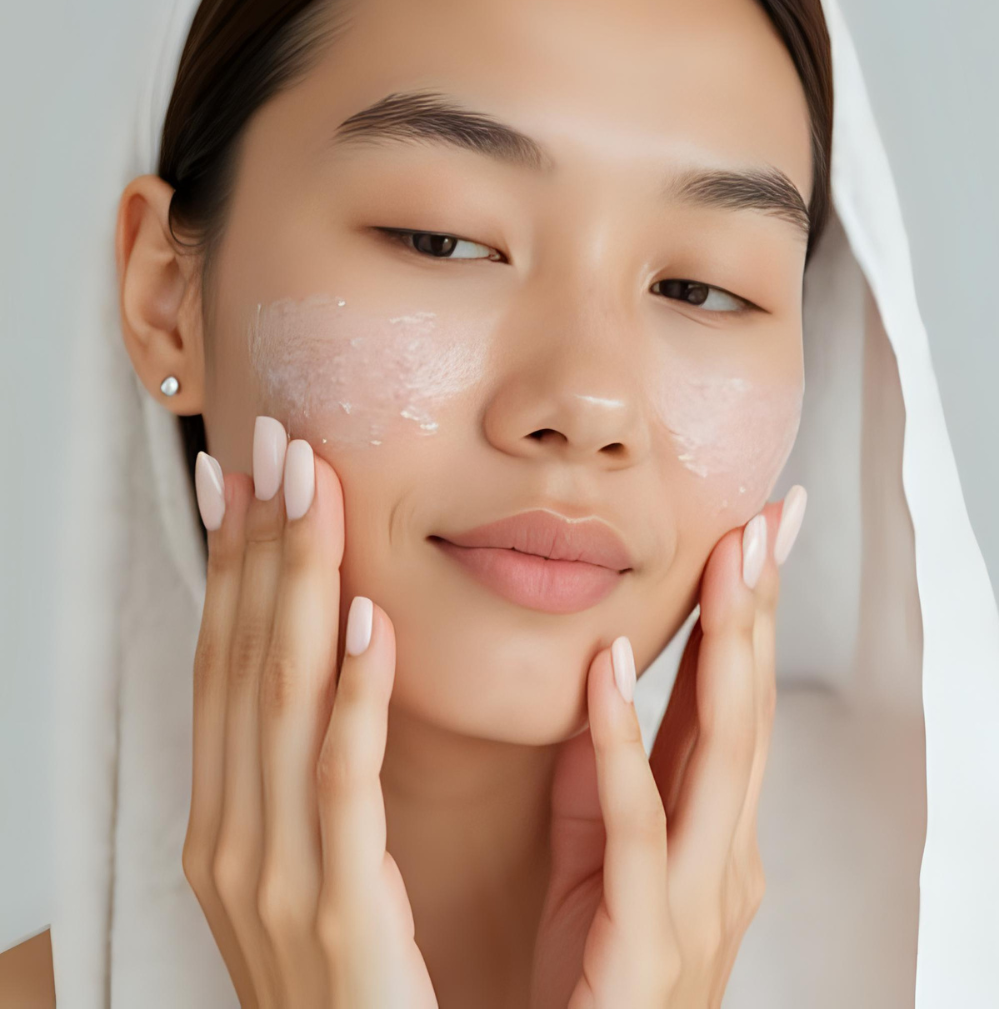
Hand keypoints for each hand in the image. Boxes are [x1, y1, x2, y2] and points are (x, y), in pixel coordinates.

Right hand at [182, 416, 436, 1008]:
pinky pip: (339, 785)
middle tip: (280, 444)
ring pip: (278, 701)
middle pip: (243, 661)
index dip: (236, 564)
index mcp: (230, 818)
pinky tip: (368, 620)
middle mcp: (231, 837)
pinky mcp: (333, 918)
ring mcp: (270, 879)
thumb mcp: (321, 855)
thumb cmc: (360, 972)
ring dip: (297, 587)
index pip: (228, 663)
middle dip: (261, 547)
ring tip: (316, 492)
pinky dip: (349, 698)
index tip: (247, 476)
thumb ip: (324, 762)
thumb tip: (341, 648)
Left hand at [530, 487, 807, 1008]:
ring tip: (725, 563)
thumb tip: (600, 681)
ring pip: (722, 754)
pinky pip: (637, 828)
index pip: (736, 700)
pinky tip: (609, 668)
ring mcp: (699, 900)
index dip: (747, 614)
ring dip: (724, 650)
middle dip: (758, 610)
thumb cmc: (586, 963)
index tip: (755, 533)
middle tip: (763, 521)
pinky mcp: (649, 941)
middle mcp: (725, 856)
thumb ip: (605, 768)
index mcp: (713, 831)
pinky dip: (625, 743)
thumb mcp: (592, 845)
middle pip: (748, 709)